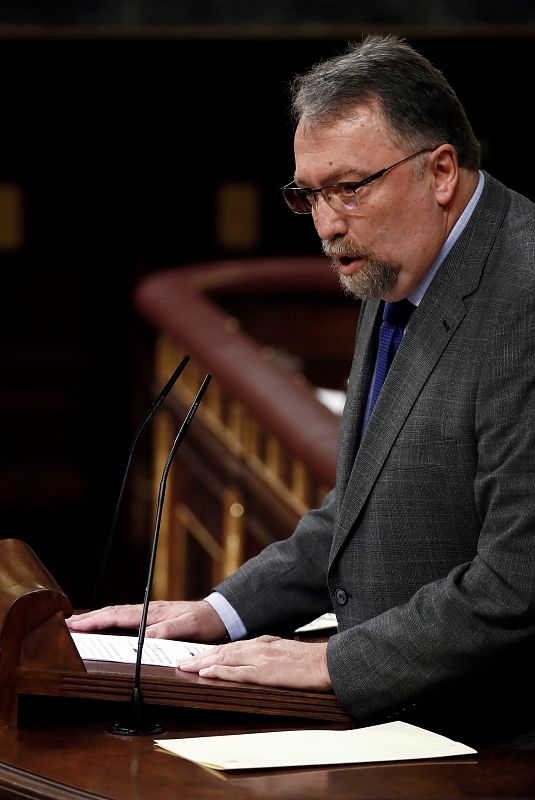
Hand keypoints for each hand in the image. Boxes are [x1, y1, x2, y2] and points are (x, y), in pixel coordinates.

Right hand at [65, 600, 226, 641]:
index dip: (95, 621)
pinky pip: (127, 618)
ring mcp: (151, 613)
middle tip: (67, 624)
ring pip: (118, 614)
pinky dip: (112, 619)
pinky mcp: (155, 618)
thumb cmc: (204, 621)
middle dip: (89, 618)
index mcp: (152, 613)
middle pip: (113, 613)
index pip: (117, 616)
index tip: (75, 624)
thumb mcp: (187, 627)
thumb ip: (166, 632)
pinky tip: (107, 623)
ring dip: (98, 618)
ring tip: (80, 623)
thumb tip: (142, 639)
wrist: (218, 614)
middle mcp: (148, 611)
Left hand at [179, 635, 330, 690]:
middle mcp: (259, 647)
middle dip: (200, 656)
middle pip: (223, 650)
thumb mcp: (286, 652)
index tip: (195, 656)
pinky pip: (238, 672)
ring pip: (225, 658)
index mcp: (264, 643)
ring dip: (203, 662)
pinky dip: (219, 671)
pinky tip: (206, 672)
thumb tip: (255, 661)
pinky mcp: (266, 672)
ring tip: (185, 666)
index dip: (211, 651)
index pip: (231, 647)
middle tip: (181, 661)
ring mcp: (261, 659)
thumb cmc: (311, 661)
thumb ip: (269, 654)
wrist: (328, 663)